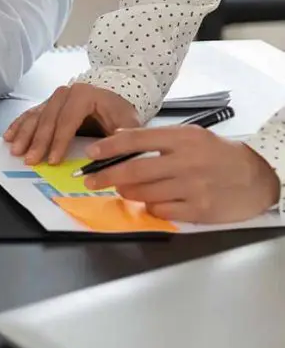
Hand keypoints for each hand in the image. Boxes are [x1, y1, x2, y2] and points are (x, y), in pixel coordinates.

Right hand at [4, 83, 139, 164]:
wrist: (114, 100)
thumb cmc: (120, 114)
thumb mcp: (128, 123)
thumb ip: (121, 136)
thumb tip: (105, 149)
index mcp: (85, 94)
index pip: (68, 120)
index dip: (59, 141)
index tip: (52, 160)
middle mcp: (66, 92)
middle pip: (48, 119)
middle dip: (38, 141)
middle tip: (30, 160)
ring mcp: (54, 98)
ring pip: (35, 116)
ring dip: (24, 135)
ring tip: (15, 151)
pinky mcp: (46, 104)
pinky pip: (29, 114)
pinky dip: (18, 126)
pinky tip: (9, 136)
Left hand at [82, 126, 279, 222]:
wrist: (257, 178)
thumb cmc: (218, 155)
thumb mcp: (192, 137)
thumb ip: (157, 138)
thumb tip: (118, 137)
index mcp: (184, 139)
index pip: (137, 139)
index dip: (109, 147)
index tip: (90, 153)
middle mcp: (187, 162)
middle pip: (134, 170)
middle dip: (106, 176)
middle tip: (90, 180)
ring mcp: (193, 187)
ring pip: (143, 193)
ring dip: (127, 192)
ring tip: (124, 189)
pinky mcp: (197, 209)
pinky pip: (159, 210)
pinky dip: (149, 207)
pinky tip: (153, 201)